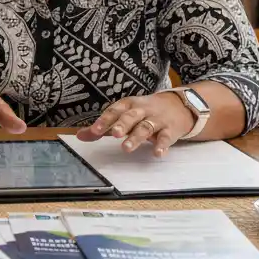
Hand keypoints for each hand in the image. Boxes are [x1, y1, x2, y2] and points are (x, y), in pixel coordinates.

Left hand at [76, 93, 194, 156]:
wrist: (178, 106)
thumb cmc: (144, 112)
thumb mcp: (123, 115)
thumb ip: (103, 127)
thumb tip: (80, 135)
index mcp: (128, 105)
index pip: (114, 111)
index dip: (104, 120)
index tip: (95, 131)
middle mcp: (142, 110)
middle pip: (131, 116)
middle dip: (122, 124)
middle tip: (113, 134)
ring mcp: (157, 120)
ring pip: (146, 127)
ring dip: (136, 137)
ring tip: (127, 147)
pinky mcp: (170, 130)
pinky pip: (166, 137)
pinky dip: (162, 145)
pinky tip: (157, 153)